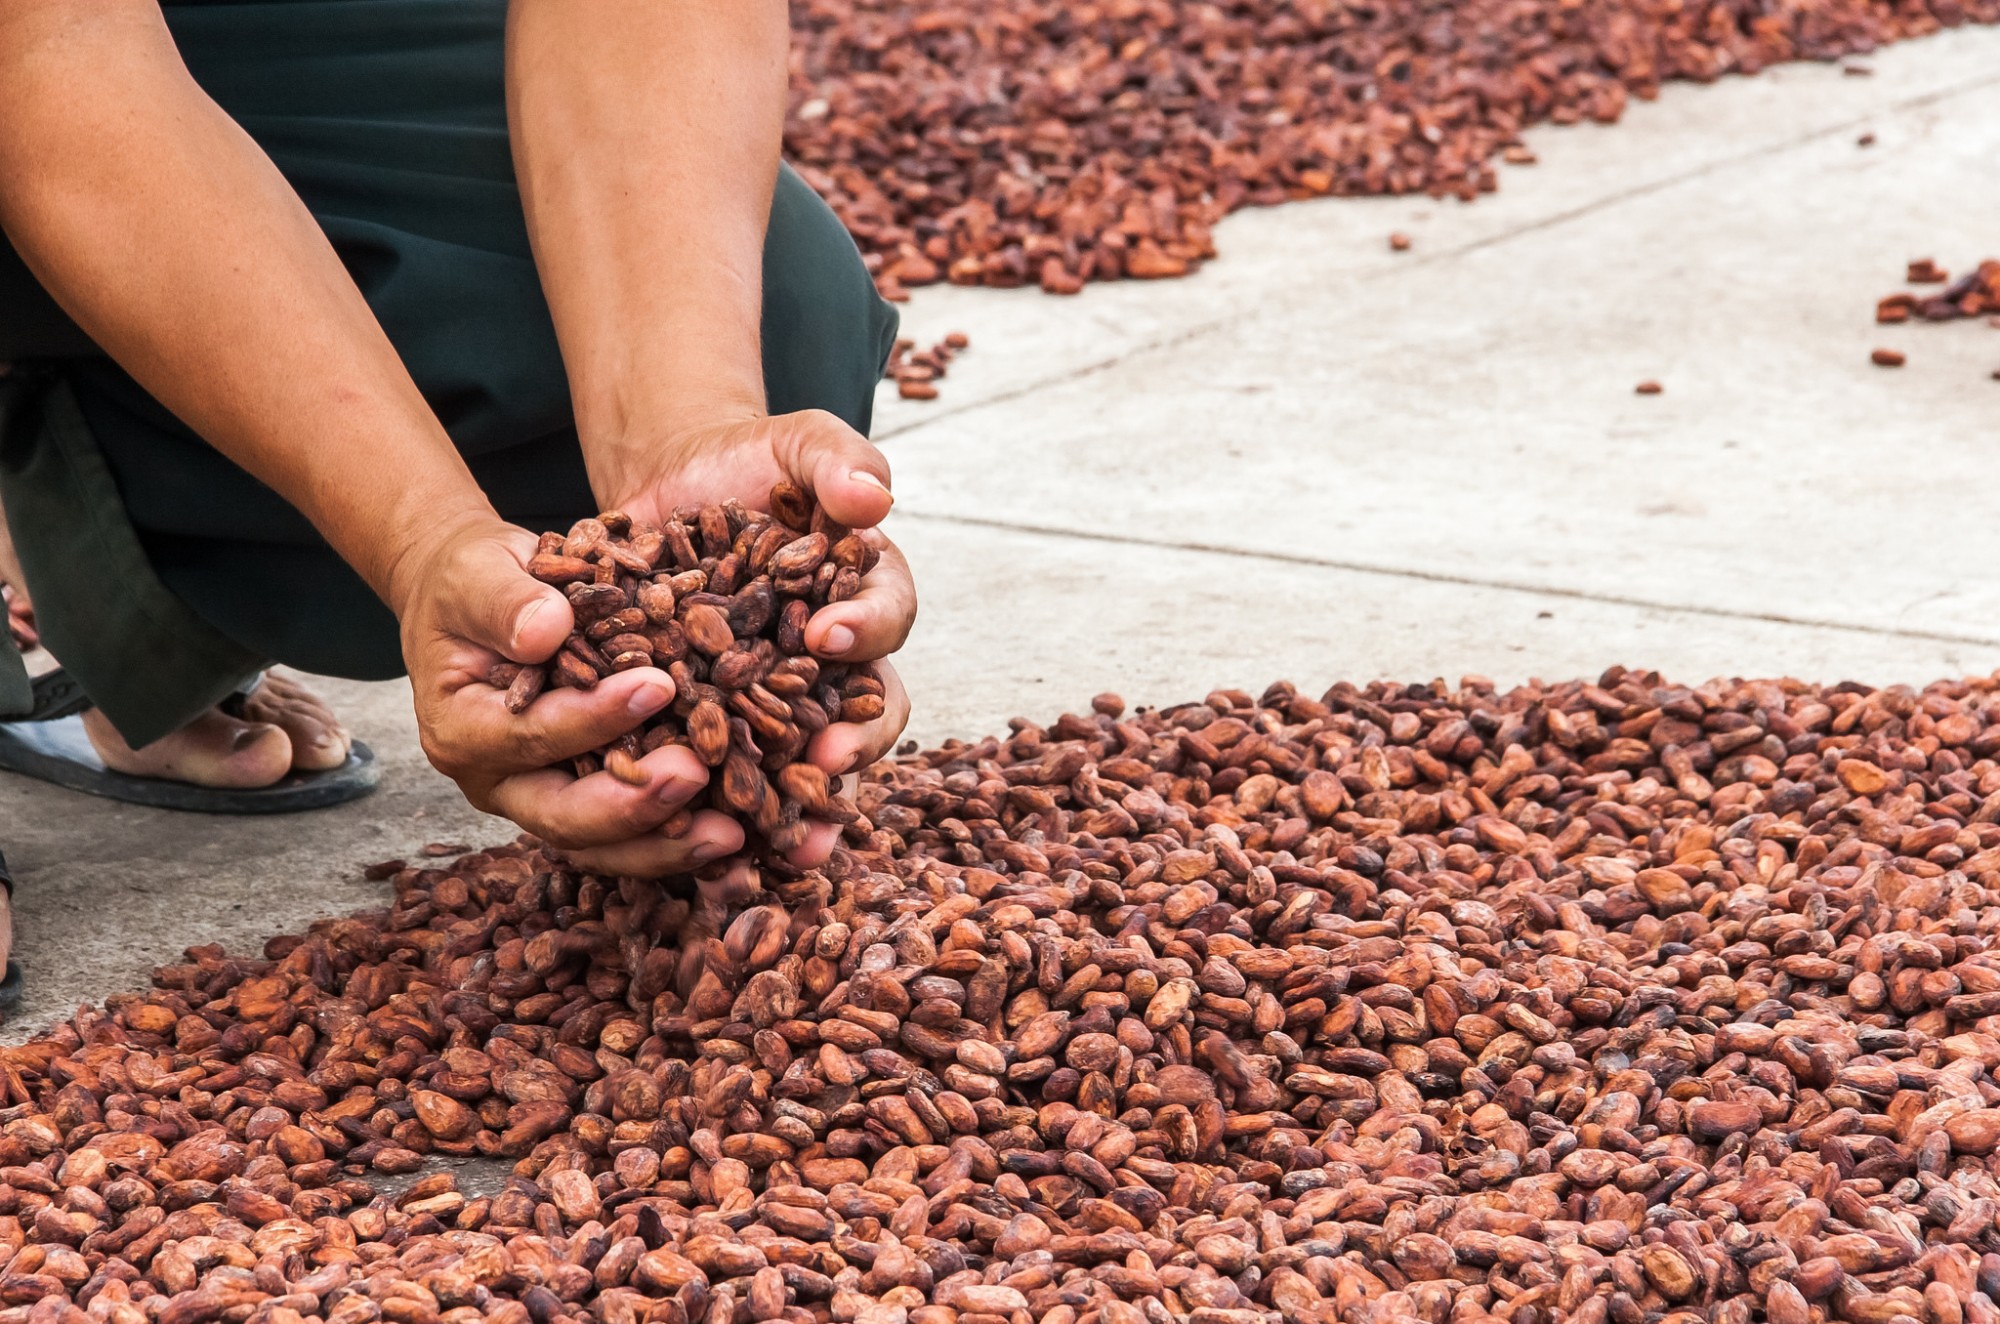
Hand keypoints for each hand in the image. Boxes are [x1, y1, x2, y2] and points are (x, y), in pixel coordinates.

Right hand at [389, 515, 747, 874]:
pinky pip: (631, 836)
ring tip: (730, 833)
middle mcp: (499, 781)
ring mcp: (541, 800)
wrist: (476, 603)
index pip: (531, 735)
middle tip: (698, 776)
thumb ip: (505, 601)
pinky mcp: (584, 799)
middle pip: (564, 818)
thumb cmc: (472, 581)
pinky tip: (736, 835)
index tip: (657, 687)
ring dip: (666, 844)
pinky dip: (680, 838)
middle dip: (633, 806)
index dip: (593, 718)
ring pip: (602, 845)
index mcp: (462, 729)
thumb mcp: (477, 574)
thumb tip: (547, 630)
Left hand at [591, 408, 915, 864]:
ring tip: (793, 843)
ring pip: (808, 762)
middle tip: (830, 760)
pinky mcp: (724, 720)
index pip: (886, 618)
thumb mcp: (799, 443)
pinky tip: (707, 841)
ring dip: (806, 807)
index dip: (866, 630)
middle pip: (866, 712)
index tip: (830, 634)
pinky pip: (734, 771)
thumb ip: (840, 460)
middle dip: (854, 744)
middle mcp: (840, 661)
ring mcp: (785, 698)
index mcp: (869, 595)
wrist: (675, 486)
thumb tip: (874, 498)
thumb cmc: (752, 461)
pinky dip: (726, 808)